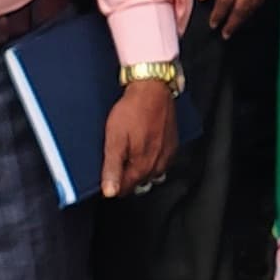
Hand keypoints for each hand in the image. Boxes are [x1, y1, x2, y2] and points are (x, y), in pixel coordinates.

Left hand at [102, 76, 181, 196]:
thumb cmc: (133, 110)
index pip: (125, 189)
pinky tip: (143, 145)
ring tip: (129, 151)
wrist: (153, 88)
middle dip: (126, 176)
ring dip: (139, 168)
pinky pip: (161, 161)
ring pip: (150, 173)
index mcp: (143, 166)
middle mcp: (158, 165)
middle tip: (117, 157)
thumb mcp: (115, 139)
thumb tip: (110, 192)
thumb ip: (112, 167)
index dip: (112, 184)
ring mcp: (168, 155)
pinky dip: (151, 159)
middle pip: (138, 182)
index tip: (106, 173)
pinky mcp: (173, 144)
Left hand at [200, 0, 277, 33]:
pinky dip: (258, 4)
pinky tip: (253, 8)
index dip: (219, 15)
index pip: (225, 1)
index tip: (213, 25)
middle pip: (242, 7)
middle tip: (226, 34)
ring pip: (255, 2)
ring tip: (238, 25)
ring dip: (246, 17)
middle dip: (233, 22)